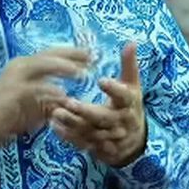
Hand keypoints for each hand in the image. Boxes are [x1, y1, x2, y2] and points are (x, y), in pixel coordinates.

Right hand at [0, 47, 90, 147]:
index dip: (71, 54)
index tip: (90, 55)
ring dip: (63, 68)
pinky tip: (63, 95)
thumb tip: (68, 97)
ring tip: (82, 73)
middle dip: (71, 55)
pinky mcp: (13, 90)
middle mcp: (20, 65)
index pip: (51, 54)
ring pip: (43, 64)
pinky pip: (36, 88)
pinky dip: (50, 91)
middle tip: (91, 57)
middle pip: (49, 54)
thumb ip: (49, 98)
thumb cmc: (8, 115)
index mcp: (24, 65)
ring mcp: (15, 76)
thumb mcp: (34, 105)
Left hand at [49, 42, 145, 166]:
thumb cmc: (128, 104)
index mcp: (128, 103)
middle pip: (104, 118)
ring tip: (56, 113)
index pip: (123, 96)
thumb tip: (131, 42)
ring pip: (91, 132)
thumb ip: (129, 65)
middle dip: (86, 112)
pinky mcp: (98, 147)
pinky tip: (54, 126)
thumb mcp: (132, 84)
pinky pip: (83, 143)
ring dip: (73, 124)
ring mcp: (109, 137)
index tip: (101, 80)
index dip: (114, 89)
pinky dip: (68, 136)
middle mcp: (120, 122)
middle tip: (69, 102)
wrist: (134, 139)